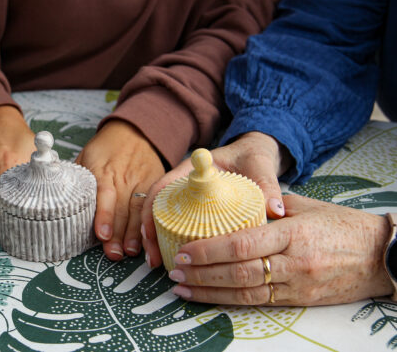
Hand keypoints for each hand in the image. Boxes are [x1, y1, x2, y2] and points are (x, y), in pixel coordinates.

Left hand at [76, 119, 164, 260]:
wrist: (136, 131)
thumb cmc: (106, 148)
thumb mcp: (86, 155)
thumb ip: (75, 178)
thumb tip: (55, 198)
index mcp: (103, 169)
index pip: (103, 193)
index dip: (104, 215)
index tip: (102, 234)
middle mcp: (124, 176)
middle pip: (122, 207)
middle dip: (119, 233)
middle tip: (114, 254)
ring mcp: (142, 180)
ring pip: (139, 209)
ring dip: (136, 232)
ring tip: (131, 252)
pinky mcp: (155, 184)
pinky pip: (153, 206)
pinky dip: (151, 224)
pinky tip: (148, 240)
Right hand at [141, 131, 291, 267]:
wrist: (255, 157)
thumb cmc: (252, 157)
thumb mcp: (258, 165)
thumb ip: (266, 183)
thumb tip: (274, 210)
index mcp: (191, 170)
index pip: (163, 187)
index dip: (151, 209)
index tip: (150, 231)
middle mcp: (184, 185)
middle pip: (156, 208)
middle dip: (149, 233)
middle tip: (154, 259)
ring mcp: (188, 199)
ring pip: (163, 220)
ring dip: (157, 241)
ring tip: (158, 264)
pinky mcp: (196, 212)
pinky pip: (178, 226)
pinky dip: (172, 242)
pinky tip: (177, 261)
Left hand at [168, 194, 392, 305]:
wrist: (382, 255)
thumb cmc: (343, 225)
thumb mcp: (308, 206)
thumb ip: (272, 207)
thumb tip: (241, 205)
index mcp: (291, 233)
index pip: (242, 242)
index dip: (210, 250)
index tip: (186, 250)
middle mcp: (292, 262)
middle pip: (238, 271)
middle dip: (202, 273)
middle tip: (174, 271)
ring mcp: (296, 284)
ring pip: (245, 293)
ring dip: (210, 292)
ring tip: (182, 289)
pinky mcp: (299, 300)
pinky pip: (260, 303)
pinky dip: (231, 301)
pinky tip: (211, 298)